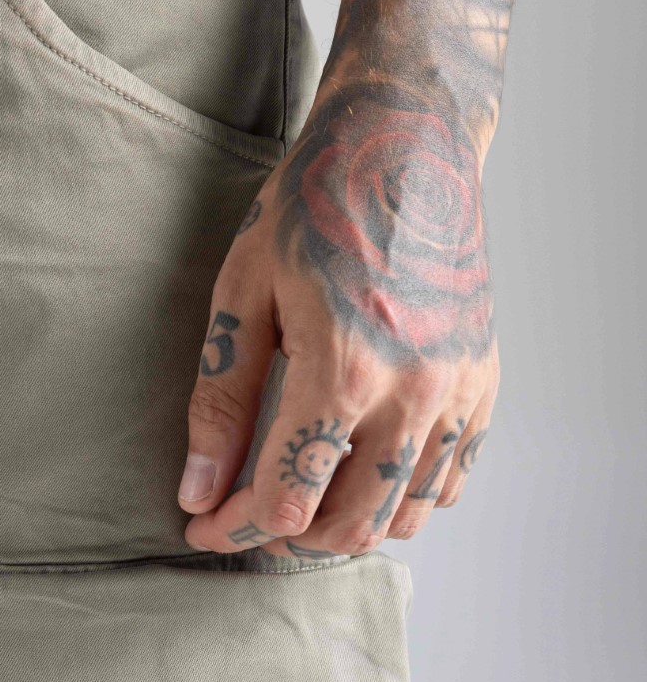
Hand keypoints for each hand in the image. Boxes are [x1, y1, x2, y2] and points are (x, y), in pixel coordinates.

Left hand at [178, 81, 499, 559]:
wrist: (406, 142)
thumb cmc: (316, 206)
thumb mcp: (243, 295)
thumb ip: (220, 403)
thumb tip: (197, 490)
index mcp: (344, 371)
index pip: (286, 502)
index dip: (234, 529)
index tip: (202, 525)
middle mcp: (412, 393)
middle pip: (348, 527)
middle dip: (285, 539)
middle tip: (245, 515)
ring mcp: (456, 391)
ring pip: (404, 516)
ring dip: (345, 526)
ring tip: (301, 496)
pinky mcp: (482, 383)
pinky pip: (450, 482)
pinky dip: (404, 499)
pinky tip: (362, 474)